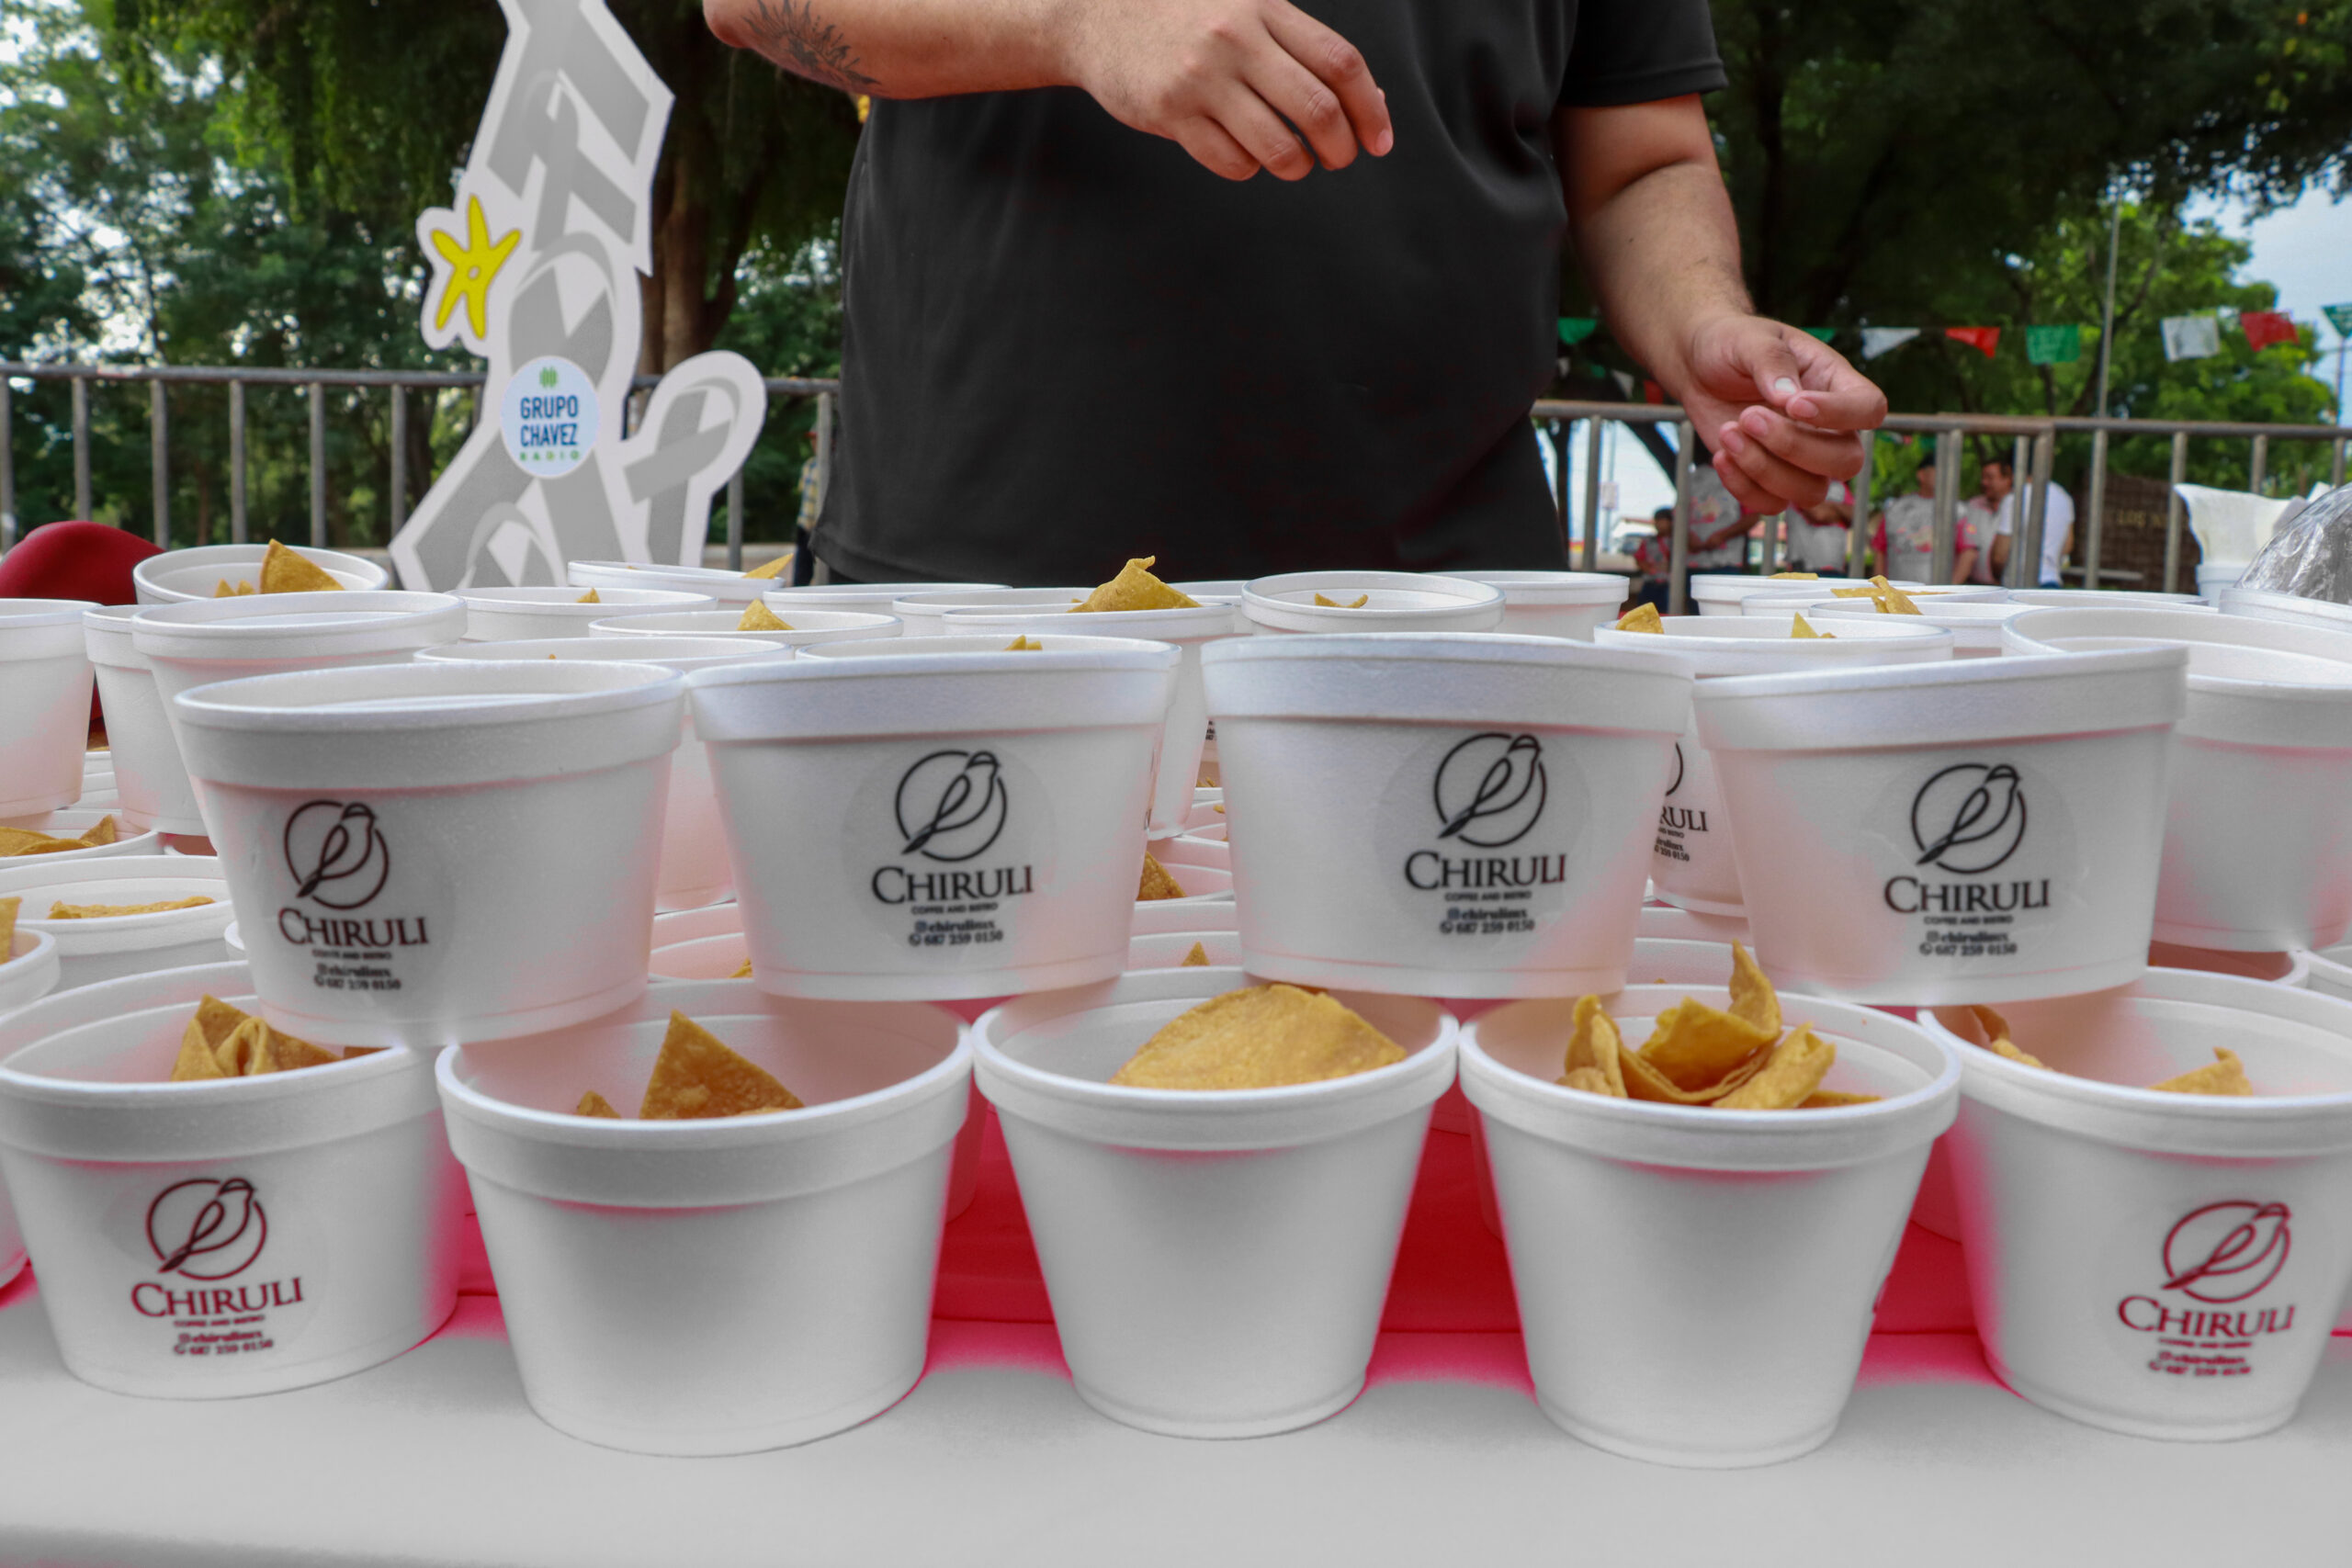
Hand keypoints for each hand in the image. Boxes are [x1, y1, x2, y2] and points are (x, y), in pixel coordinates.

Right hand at [1056, 0, 1392, 180]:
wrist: (1096, 13)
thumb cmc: (1184, 16)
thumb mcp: (1246, 10)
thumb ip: (1301, 48)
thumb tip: (1373, 101)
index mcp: (1264, 8)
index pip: (1341, 62)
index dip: (1371, 107)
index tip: (1380, 141)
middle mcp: (1236, 39)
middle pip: (1318, 109)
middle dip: (1340, 148)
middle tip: (1339, 159)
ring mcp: (1201, 78)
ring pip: (1278, 147)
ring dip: (1297, 166)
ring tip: (1294, 161)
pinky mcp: (1170, 113)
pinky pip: (1231, 162)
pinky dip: (1249, 168)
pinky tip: (1244, 153)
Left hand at [1675, 315, 1885, 513]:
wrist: (1697, 366)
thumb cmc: (1732, 344)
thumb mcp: (1750, 339)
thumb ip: (1772, 361)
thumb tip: (1788, 396)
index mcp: (1835, 384)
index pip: (1869, 409)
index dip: (1841, 415)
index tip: (1795, 404)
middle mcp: (1828, 427)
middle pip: (1847, 462)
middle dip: (1794, 447)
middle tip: (1748, 417)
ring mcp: (1800, 459)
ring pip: (1811, 492)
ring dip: (1765, 469)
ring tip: (1728, 433)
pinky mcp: (1768, 478)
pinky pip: (1773, 505)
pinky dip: (1744, 488)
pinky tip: (1720, 455)